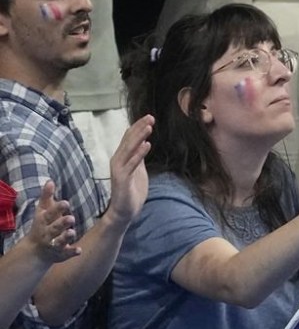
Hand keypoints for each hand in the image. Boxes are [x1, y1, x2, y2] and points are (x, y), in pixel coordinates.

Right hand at [27, 181, 80, 261]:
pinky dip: (72, 252)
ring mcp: (53, 244)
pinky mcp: (61, 254)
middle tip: (71, 218)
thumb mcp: (42, 211)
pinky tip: (79, 250)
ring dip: (66, 237)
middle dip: (62, 223)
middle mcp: (47, 232)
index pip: (50, 214)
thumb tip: (50, 180)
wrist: (35, 250)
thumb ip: (47, 196)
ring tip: (72, 232)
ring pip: (59, 241)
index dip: (57, 208)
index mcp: (44, 221)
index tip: (66, 202)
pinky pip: (66, 253)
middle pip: (54, 228)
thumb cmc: (41, 225)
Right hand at [104, 115, 152, 229]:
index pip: (129, 138)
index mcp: (122, 157)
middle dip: (139, 128)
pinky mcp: (122, 178)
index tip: (149, 117)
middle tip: (151, 116)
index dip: (138, 127)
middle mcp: (118, 160)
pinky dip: (139, 154)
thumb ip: (138, 157)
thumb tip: (143, 143)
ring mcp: (119, 169)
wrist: (124, 211)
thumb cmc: (132, 191)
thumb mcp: (138, 170)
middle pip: (129, 140)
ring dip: (139, 137)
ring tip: (149, 126)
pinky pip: (132, 164)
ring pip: (129, 149)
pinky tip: (147, 145)